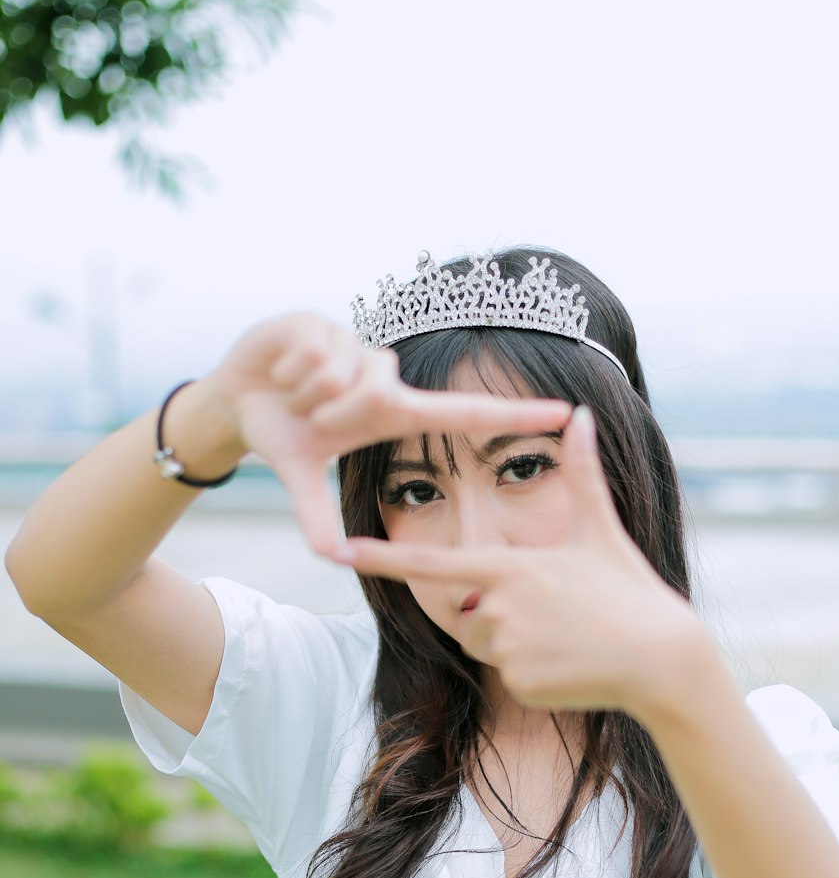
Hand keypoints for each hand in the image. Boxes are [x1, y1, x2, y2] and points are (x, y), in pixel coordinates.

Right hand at [210, 312, 573, 554]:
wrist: (235, 399)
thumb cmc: (283, 435)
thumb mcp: (301, 480)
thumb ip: (317, 517)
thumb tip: (332, 556)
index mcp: (393, 412)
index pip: (464, 415)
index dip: (514, 414)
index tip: (565, 412)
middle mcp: (384, 375)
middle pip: (377, 391)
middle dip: (334, 412)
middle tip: (311, 417)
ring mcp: (355, 344)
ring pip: (343, 371)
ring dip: (307, 392)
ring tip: (295, 391)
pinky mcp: (323, 321)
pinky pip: (314, 351)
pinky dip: (288, 369)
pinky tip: (281, 368)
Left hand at [331, 406, 707, 715]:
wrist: (662, 659)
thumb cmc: (632, 592)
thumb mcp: (602, 532)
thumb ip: (583, 475)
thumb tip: (582, 414)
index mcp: (512, 566)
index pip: (433, 564)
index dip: (384, 558)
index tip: (342, 550)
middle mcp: (500, 605)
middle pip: (466, 613)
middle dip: (496, 615)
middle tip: (553, 615)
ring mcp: (508, 646)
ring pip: (485, 646)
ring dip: (514, 643)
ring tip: (564, 637)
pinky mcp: (519, 682)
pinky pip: (507, 677)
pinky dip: (533, 673)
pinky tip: (570, 664)